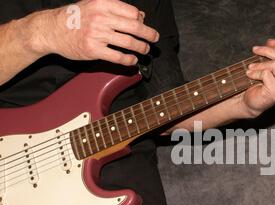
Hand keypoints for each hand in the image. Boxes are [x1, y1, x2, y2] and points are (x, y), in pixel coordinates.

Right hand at [28, 0, 158, 65]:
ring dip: (141, 47)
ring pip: (128, 42)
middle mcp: (101, 18)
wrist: (51, 30)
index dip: (141, 20)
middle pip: (134, 27)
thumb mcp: (93, 5)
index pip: (132, 12)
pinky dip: (129, 59)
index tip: (144, 26)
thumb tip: (140, 16)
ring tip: (145, 50)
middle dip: (149, 34)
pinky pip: (118, 56)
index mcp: (102, 3)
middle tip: (154, 38)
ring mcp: (97, 34)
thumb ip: (116, 9)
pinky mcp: (93, 50)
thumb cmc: (74, 17)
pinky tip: (133, 60)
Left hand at [242, 39, 274, 117]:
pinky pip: (266, 73)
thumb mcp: (272, 66)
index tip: (269, 46)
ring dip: (260, 64)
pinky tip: (250, 75)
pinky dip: (256, 73)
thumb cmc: (264, 84)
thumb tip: (273, 41)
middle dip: (267, 51)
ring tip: (251, 67)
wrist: (254, 102)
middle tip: (255, 50)